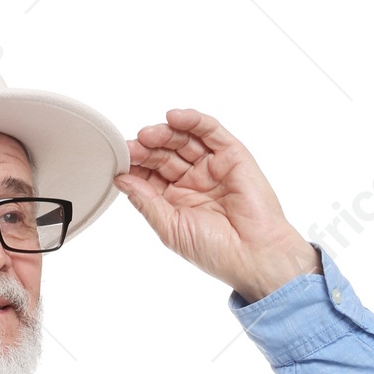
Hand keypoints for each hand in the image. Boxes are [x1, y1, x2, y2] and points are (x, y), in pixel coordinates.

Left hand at [116, 111, 320, 301]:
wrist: (254, 255)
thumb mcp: (171, 228)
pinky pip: (210, 131)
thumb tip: (122, 179)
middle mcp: (192, 180)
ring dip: (164, 133)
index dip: (135, 165)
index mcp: (175, 200)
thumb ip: (146, 202)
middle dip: (146, 148)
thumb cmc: (215, 251)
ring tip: (147, 134)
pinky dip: (193, 121)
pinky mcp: (232, 154)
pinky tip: (174, 118)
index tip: (119, 161)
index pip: (150, 174)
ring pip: (184, 139)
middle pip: (164, 154)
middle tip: (131, 146)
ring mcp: (212, 165)